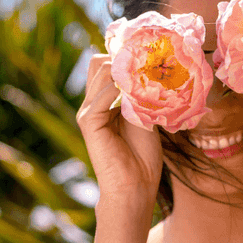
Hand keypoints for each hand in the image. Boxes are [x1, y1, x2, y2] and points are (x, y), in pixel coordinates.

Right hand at [76, 55, 162, 203]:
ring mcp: (88, 110)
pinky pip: (102, 93)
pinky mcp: (88, 121)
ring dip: (127, 72)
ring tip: (149, 82)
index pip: (107, 63)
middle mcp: (93, 102)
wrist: (135, 186)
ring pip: (101, 70)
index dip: (126, 57)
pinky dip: (122, 90)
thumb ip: (143, 94)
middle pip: (99, 61)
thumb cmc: (143, 156)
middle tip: (150, 66)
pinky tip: (140, 99)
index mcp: (105, 100)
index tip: (152, 57)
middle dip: (124, 59)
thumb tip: (154, 68)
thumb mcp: (147, 116)